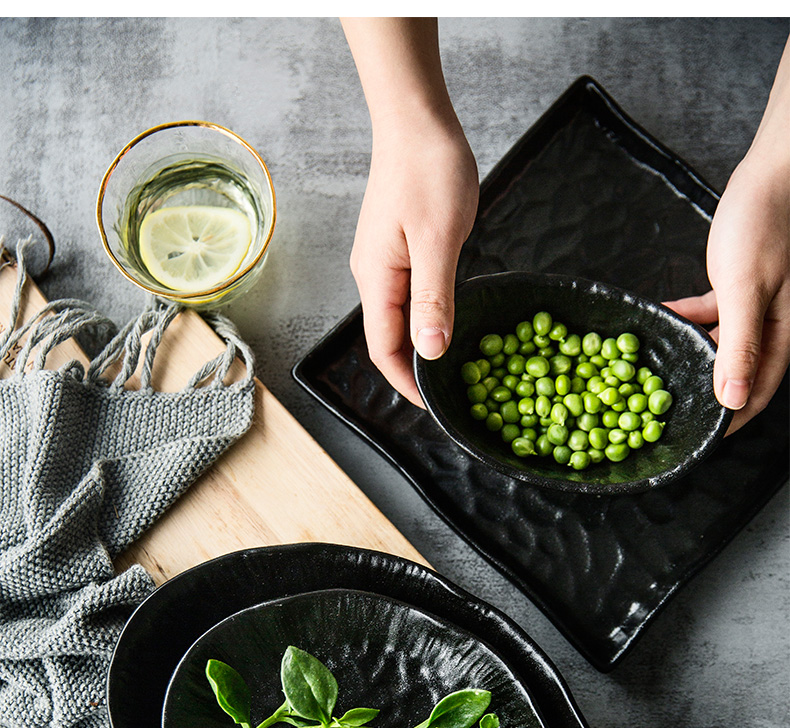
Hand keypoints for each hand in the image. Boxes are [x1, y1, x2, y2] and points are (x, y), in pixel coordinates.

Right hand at [349, 114, 477, 403]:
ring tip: (453, 366)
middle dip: (414, 371)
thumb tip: (431, 353)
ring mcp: (384, 262)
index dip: (406, 383)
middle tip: (451, 393)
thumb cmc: (428, 171)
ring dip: (422, 346)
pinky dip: (427, 318)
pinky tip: (449, 322)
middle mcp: (373, 275)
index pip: (384, 348)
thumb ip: (434, 299)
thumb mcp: (438, 240)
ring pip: (399, 319)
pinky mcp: (398, 248)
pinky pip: (409, 296)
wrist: (417, 119)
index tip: (433, 407)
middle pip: (388, 338)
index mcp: (377, 279)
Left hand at [665, 40, 789, 433]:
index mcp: (778, 337)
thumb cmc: (765, 227)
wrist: (771, 175)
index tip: (697, 441)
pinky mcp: (734, 287)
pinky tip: (660, 319)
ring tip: (655, 372)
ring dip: (690, 358)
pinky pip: (706, 316)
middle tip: (666, 414)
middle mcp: (767, 329)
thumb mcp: (746, 291)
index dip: (727, 423)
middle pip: (734, 375)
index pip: (755, 395)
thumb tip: (733, 399)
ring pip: (717, 347)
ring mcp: (750, 308)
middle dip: (704, 395)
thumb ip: (739, 345)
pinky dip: (684, 320)